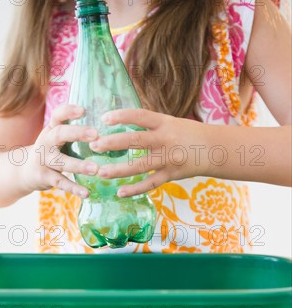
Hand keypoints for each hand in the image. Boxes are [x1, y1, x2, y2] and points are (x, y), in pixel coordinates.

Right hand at [19, 104, 98, 197]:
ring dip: (79, 165)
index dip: (68, 111)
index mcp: (51, 129)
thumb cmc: (50, 151)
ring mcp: (43, 160)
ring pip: (61, 162)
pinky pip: (60, 183)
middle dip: (77, 133)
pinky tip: (86, 193)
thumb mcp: (56, 139)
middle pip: (59, 134)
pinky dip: (73, 188)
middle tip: (96, 135)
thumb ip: (73, 132)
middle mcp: (45, 142)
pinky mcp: (44, 177)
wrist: (23, 171)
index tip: (83, 110)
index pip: (57, 115)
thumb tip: (105, 125)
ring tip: (95, 169)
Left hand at [89, 109, 207, 196]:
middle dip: (112, 143)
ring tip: (101, 172)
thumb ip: (149, 124)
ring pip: (139, 165)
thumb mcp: (171, 122)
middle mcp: (166, 139)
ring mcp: (169, 158)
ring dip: (118, 170)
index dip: (121, 116)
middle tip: (93, 146)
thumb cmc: (189, 134)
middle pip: (135, 140)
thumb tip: (123, 122)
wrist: (215, 149)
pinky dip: (135, 189)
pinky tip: (120, 192)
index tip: (104, 119)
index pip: (139, 115)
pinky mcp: (172, 175)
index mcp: (164, 122)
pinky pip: (150, 183)